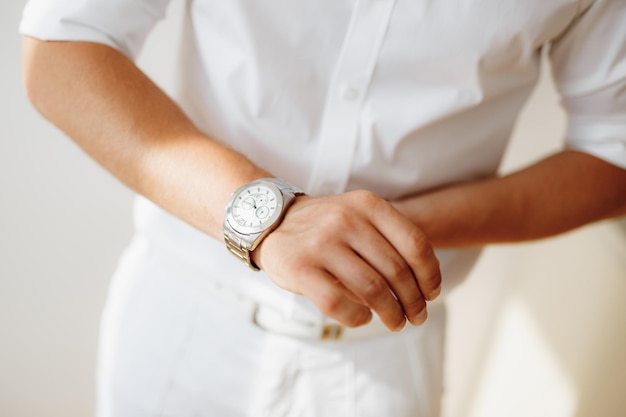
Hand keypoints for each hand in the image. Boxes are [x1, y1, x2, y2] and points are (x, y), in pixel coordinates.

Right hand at [252, 190, 441, 330]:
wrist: (271, 220)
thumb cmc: (326, 226)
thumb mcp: (359, 215)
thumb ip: (390, 240)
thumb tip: (425, 288)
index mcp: (368, 205)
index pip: (415, 244)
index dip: (430, 275)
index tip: (432, 294)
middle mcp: (346, 219)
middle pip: (397, 271)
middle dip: (414, 301)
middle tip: (416, 317)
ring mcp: (321, 244)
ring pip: (373, 290)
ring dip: (392, 314)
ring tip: (396, 323)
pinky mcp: (300, 269)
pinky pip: (339, 303)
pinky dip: (358, 318)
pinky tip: (363, 318)